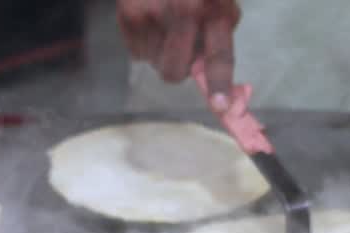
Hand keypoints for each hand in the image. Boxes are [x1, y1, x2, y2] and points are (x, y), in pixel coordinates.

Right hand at [118, 0, 240, 110]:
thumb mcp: (219, 1)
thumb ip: (218, 35)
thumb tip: (209, 76)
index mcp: (214, 8)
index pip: (219, 54)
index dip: (220, 83)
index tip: (221, 106)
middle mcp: (185, 11)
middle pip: (174, 71)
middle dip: (178, 68)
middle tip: (180, 47)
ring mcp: (152, 13)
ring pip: (153, 63)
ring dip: (160, 52)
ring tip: (164, 23)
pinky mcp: (128, 13)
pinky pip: (136, 53)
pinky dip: (144, 42)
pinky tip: (150, 19)